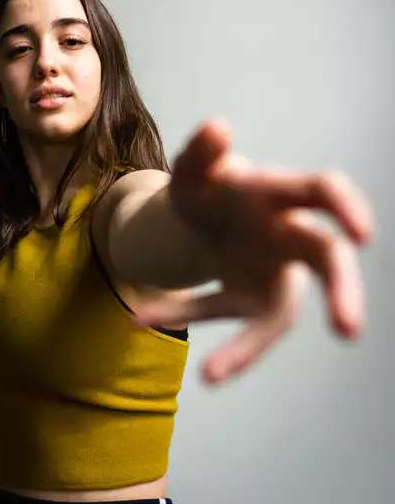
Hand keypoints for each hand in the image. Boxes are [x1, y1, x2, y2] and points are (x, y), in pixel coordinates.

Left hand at [133, 118, 375, 384]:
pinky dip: (186, 315)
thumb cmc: (208, 183)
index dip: (348, 209)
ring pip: (279, 314)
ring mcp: (271, 274)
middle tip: (348, 330)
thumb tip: (217, 127)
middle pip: (327, 261)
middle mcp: (287, 236)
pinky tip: (141, 317)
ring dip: (249, 347)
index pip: (324, 192)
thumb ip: (201, 149)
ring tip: (210, 375)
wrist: (195, 212)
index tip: (362, 235)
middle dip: (343, 293)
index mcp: (280, 194)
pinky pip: (222, 315)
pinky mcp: (247, 301)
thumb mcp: (195, 166)